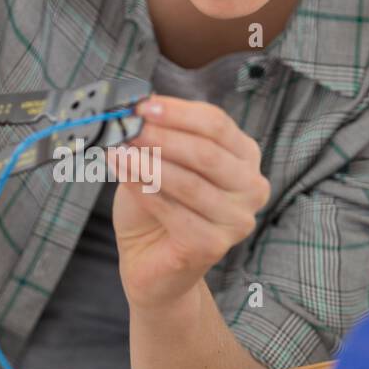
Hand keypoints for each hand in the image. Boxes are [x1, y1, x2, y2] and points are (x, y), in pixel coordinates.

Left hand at [108, 95, 270, 311]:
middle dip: (163, 136)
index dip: (177, 112)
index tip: (142, 106)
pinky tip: (122, 173)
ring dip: (149, 163)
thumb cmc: (157, 207)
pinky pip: (174, 212)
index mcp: (244, 157)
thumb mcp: (158, 160)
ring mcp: (236, 220)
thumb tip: (137, 107)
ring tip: (118, 150)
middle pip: (207, 152)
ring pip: (190, 182)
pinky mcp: (214, 246)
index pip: (216, 124)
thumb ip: (157, 136)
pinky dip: (144, 190)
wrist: (150, 261)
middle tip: (128, 127)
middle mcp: (250, 188)